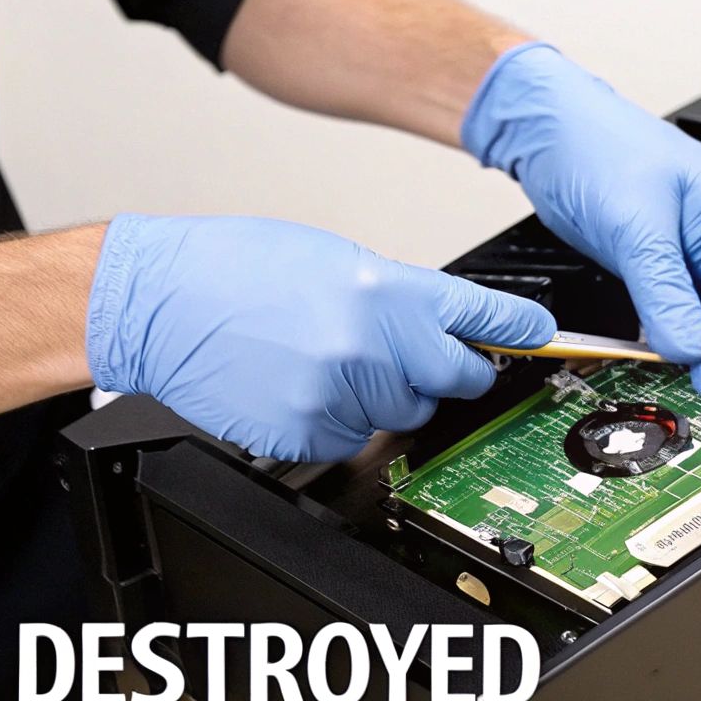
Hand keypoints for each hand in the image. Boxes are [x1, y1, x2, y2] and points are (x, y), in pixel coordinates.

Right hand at [85, 215, 555, 460]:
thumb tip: (438, 324)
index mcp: (383, 289)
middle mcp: (371, 344)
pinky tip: (298, 386)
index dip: (519, 330)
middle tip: (408, 355)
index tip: (543, 337)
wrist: (158, 302)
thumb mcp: (332, 259)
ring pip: (400, 416)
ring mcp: (340, 395)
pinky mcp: (309, 434)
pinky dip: (334, 421)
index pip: (479, 316)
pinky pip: (351, 440)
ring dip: (378, 397)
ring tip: (323, 360)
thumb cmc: (232, 270)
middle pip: (451, 380)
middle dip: (441, 371)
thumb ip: (396, 295)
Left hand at [461, 44, 700, 395]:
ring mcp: (697, 253)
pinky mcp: (665, 266)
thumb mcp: (633, 223)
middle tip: (687, 391)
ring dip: (685, 348)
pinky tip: (648, 354)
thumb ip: (663, 291)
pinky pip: (675, 313)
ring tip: (665, 378)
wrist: (548, 129)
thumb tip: (688, 348)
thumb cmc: (596, 144)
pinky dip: (662, 336)